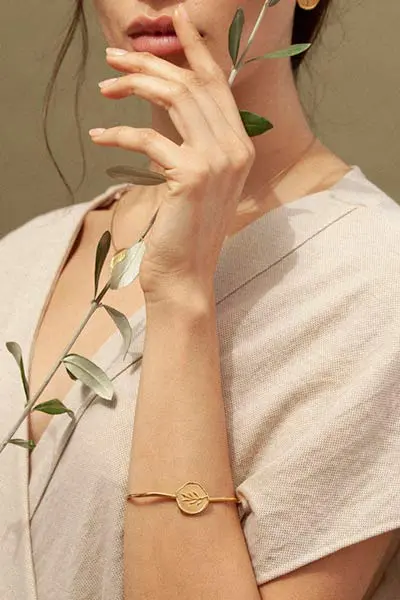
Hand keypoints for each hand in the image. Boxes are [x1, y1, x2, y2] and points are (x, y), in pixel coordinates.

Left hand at [90, 5, 254, 304]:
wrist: (187, 275)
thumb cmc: (187, 230)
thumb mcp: (199, 179)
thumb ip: (196, 142)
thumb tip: (171, 106)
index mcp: (240, 146)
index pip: (218, 84)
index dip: (194, 48)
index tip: (173, 18)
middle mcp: (236, 148)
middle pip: (192, 84)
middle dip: (150, 61)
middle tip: (114, 56)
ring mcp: (218, 161)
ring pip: (175, 98)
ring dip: (134, 84)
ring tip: (105, 85)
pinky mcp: (192, 176)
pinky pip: (149, 139)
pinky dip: (118, 133)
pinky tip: (99, 136)